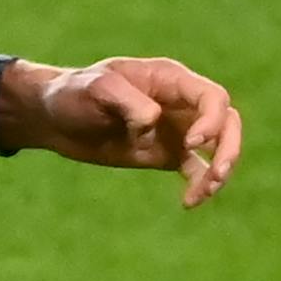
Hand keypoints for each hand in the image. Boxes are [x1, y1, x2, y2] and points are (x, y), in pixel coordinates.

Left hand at [0, 57, 242, 207]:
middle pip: (227, 122)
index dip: (212, 120)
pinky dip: (199, 186)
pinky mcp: (165, 153)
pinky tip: (189, 202)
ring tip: (204, 190)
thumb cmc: (72, 93)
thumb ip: (128, 101)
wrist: (51, 117)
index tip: (192, 141)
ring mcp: (175, 128)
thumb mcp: (96, 88)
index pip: (212, 97)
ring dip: (220, 169)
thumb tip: (153, 123)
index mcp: (168, 78)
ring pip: (218, 147)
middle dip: (229, 148)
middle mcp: (179, 103)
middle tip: (215, 173)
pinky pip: (195, 169)